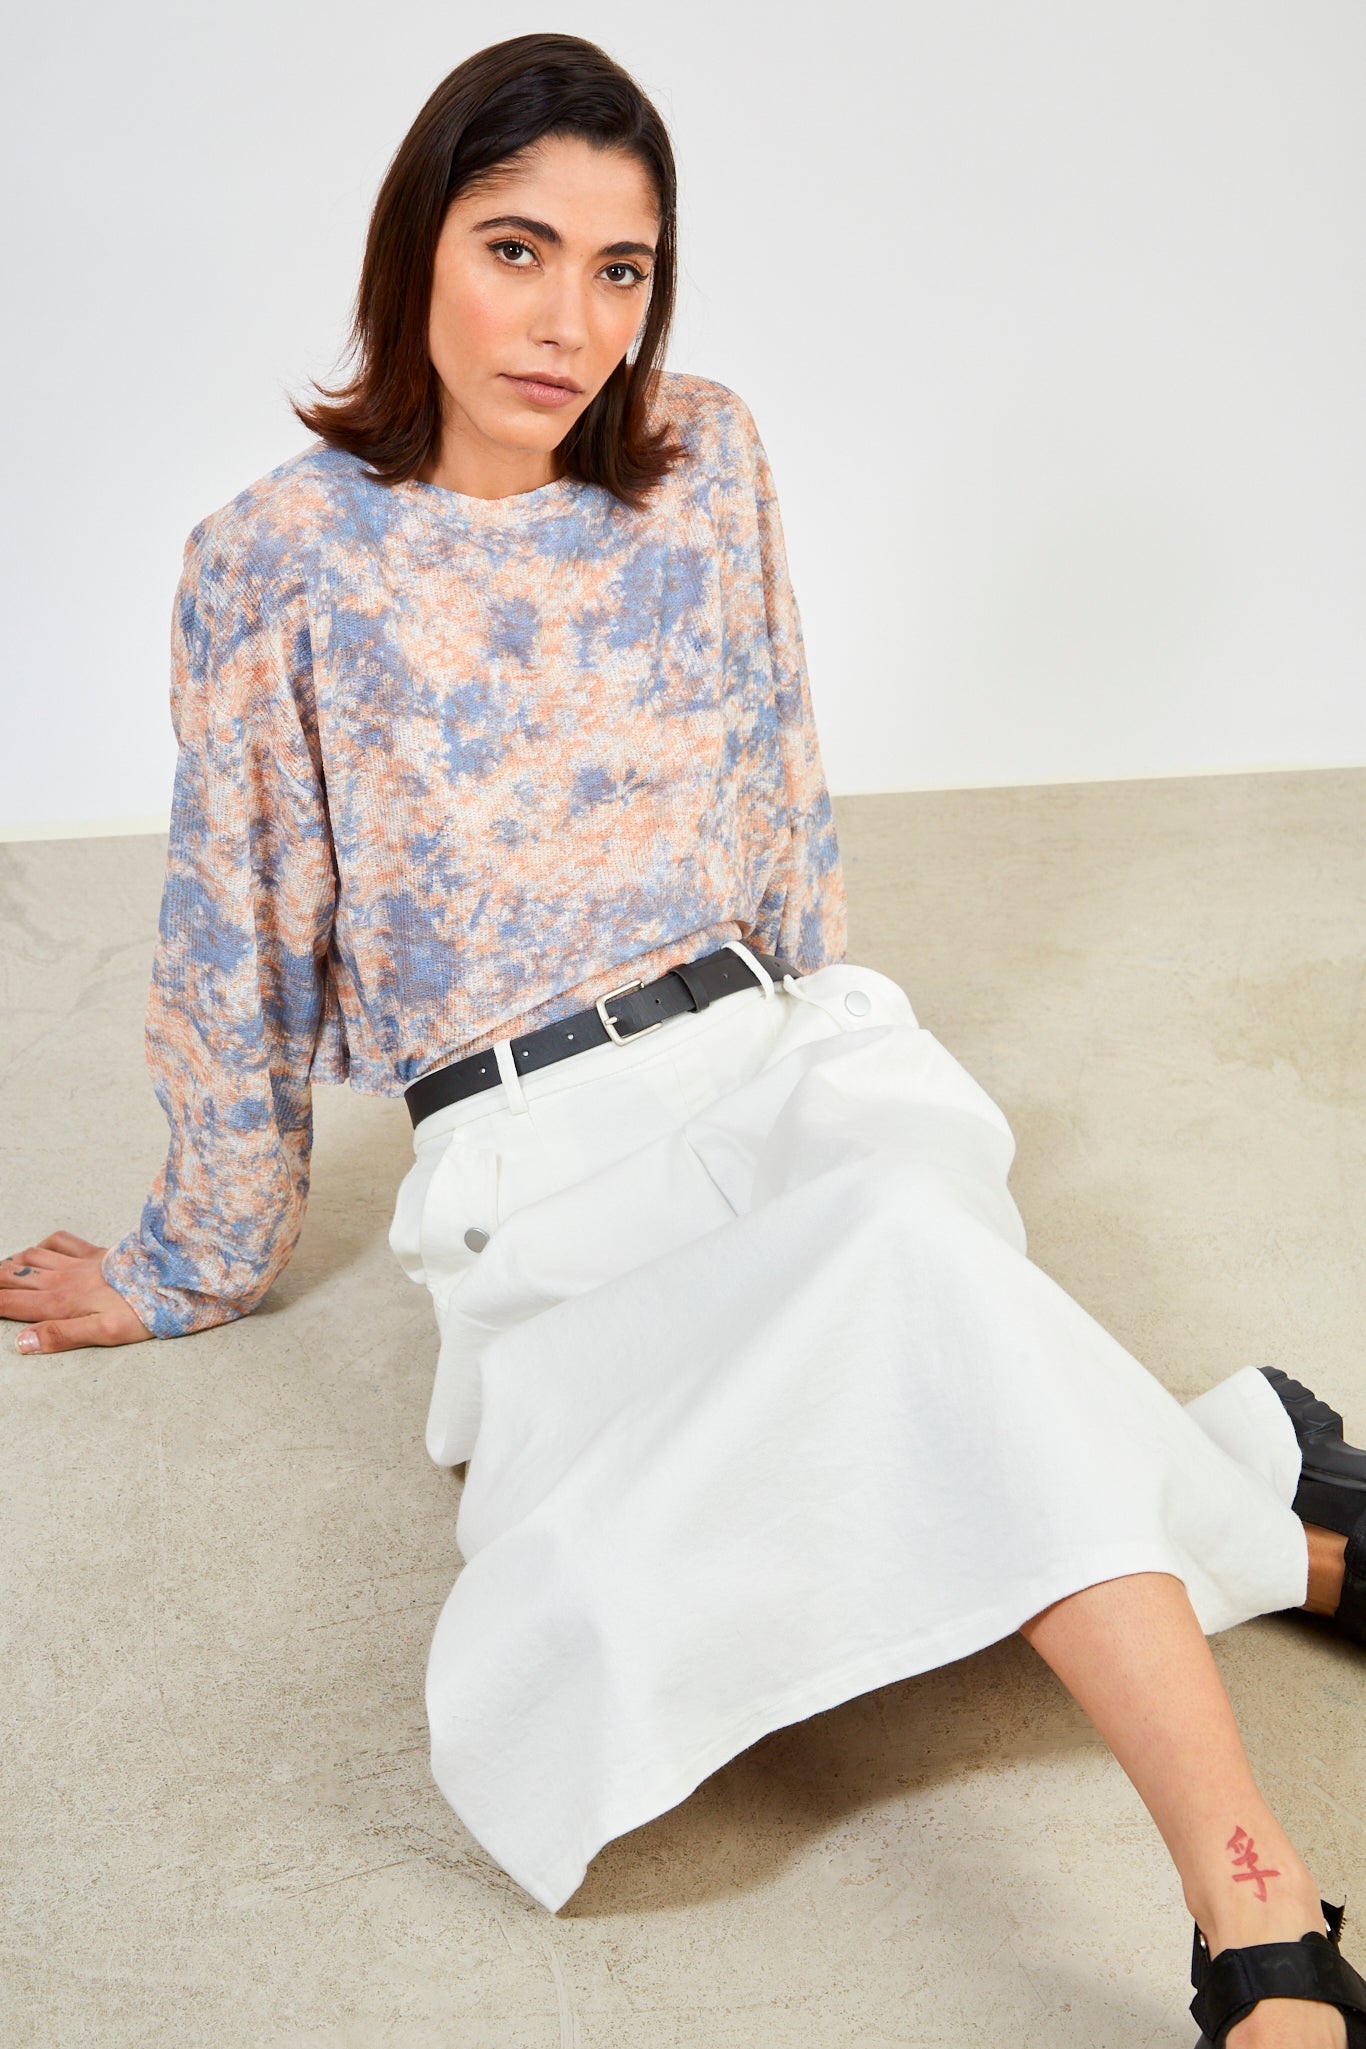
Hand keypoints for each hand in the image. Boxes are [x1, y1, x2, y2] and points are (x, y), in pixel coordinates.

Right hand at [1, 1232, 151, 1352]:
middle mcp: (62, 1280)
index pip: (9, 1303)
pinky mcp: (95, 1253)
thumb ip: (61, 1336)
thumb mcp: (104, 1333)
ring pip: (31, 1256)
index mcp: (60, 1303)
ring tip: (1, 1272)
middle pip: (13, 1276)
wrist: (173, 1277)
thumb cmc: (143, 1310)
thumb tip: (21, 1342)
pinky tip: (39, 1250)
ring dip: (10, 1264)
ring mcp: (78, 1263)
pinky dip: (43, 1244)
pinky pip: (60, 1241)